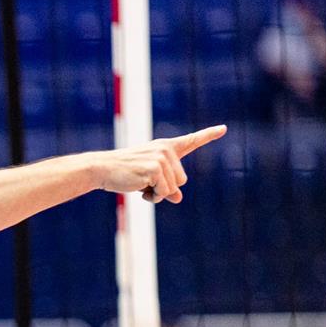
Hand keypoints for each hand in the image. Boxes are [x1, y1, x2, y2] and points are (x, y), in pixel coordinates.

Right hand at [96, 124, 226, 203]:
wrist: (102, 169)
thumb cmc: (124, 173)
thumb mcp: (148, 179)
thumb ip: (166, 187)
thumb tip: (179, 198)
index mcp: (165, 147)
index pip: (191, 140)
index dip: (208, 135)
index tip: (223, 129)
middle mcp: (166, 150)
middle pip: (182, 180)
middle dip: (164, 188)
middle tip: (143, 182)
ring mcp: (162, 158)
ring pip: (173, 188)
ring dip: (157, 194)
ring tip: (139, 184)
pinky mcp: (156, 169)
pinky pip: (164, 193)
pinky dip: (152, 196)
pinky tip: (138, 188)